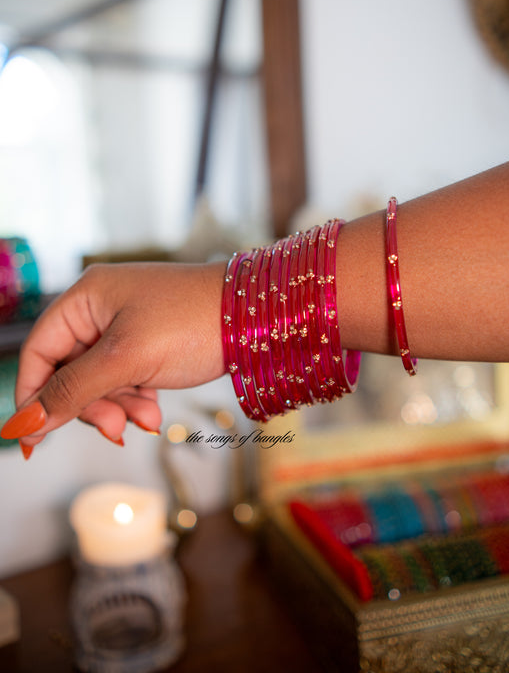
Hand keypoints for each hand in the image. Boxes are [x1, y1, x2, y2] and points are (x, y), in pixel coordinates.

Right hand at [2, 261, 225, 451]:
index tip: (32, 438)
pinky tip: (154, 413)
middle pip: (68, 371)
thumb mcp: (126, 360)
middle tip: (115, 428)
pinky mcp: (148, 342)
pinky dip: (135, 400)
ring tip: (146, 420)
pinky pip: (124, 380)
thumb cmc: (192, 323)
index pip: (39, 351)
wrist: (257, 315)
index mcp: (85, 298)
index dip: (33, 395)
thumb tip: (24, 423)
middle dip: (90, 405)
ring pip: (98, 381)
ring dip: (117, 407)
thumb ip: (73, 391)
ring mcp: (126, 325)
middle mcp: (100, 308)